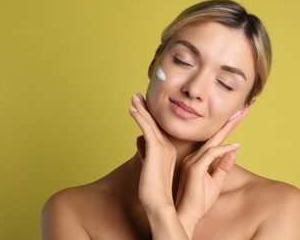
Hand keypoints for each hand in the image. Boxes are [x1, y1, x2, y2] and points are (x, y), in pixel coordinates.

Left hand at [129, 93, 176, 211]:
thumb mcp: (148, 167)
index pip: (157, 129)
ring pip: (150, 123)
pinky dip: (139, 117)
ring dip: (141, 108)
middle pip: (154, 123)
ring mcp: (162, 147)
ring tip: (134, 97)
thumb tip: (138, 141)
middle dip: (146, 108)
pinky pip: (146, 128)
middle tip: (138, 95)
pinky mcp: (156, 149)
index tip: (143, 105)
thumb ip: (145, 153)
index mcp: (167, 151)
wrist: (160, 205)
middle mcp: (167, 146)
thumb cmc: (154, 191)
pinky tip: (132, 110)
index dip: (149, 116)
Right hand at [175, 111, 241, 232]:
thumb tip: (234, 151)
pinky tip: (235, 146)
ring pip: (212, 141)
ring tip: (239, 116)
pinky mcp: (194, 169)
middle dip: (228, 123)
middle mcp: (194, 157)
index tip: (237, 117)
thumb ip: (223, 167)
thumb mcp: (216, 182)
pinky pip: (211, 155)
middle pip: (213, 136)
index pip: (214, 141)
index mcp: (197, 159)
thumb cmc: (198, 201)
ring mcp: (192, 162)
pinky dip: (223, 149)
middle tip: (241, 110)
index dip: (226, 129)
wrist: (187, 216)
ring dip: (227, 129)